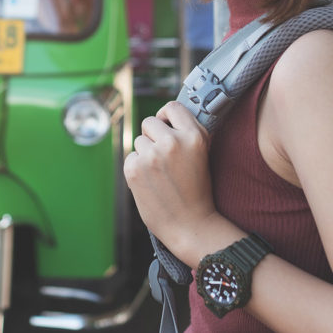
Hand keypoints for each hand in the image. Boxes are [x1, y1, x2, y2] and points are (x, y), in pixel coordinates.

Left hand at [123, 101, 214, 253]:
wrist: (190, 224)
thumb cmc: (196, 189)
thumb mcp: (202, 153)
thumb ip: (187, 131)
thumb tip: (165, 113)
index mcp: (194, 136)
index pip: (172, 107)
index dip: (166, 116)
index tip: (166, 126)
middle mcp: (172, 142)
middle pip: (149, 122)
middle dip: (153, 136)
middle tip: (164, 157)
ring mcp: (152, 156)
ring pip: (139, 141)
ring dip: (145, 154)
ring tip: (160, 174)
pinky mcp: (134, 169)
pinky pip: (131, 157)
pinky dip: (136, 168)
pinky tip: (150, 182)